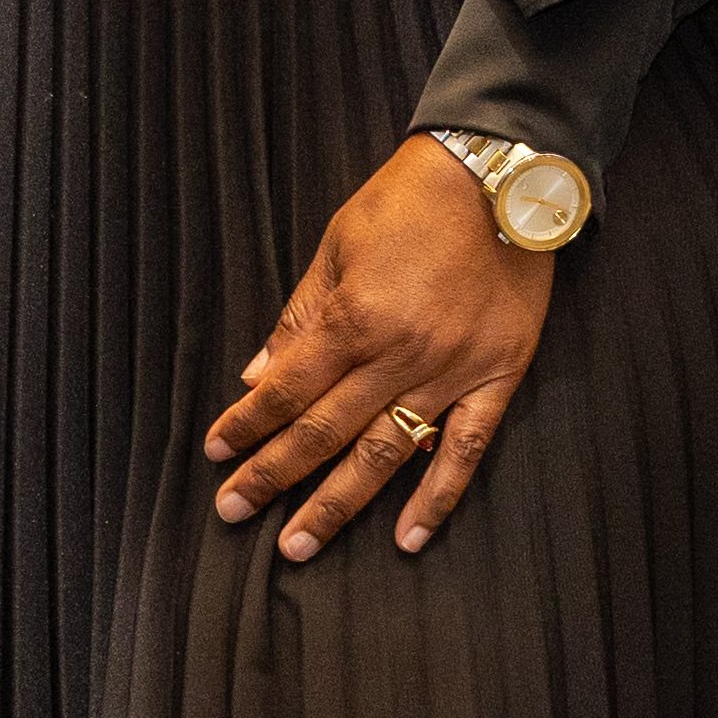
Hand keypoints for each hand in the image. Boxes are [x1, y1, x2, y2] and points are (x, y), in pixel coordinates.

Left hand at [203, 138, 553, 560]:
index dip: (247, 426)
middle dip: (272, 477)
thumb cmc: (409, 201)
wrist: (500, 172)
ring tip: (297, 545)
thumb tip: (258, 378)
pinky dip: (438, 498)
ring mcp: (452, 372)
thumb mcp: (338, 245)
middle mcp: (399, 354)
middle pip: (324, 432)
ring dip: (337, 504)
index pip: (286, 390)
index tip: (218, 455)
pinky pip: (466, 450)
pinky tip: (408, 538)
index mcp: (355, 318)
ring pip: (385, 453)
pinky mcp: (498, 377)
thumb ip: (300, 317)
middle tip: (233, 513)